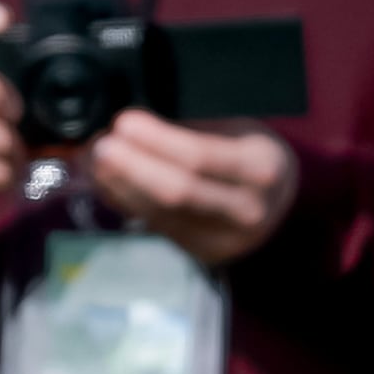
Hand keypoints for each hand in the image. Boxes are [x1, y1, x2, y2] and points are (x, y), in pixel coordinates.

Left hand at [87, 114, 298, 267]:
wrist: (278, 201)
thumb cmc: (250, 153)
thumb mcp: (237, 129)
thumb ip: (193, 127)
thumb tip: (136, 121)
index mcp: (262, 167)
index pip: (201, 156)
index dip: (157, 141)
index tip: (125, 122)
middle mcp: (248, 208)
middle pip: (178, 191)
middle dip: (131, 167)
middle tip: (101, 144)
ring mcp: (227, 237)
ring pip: (161, 213)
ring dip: (121, 185)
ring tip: (96, 159)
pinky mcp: (204, 252)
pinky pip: (158, 226)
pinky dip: (127, 201)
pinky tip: (110, 182)